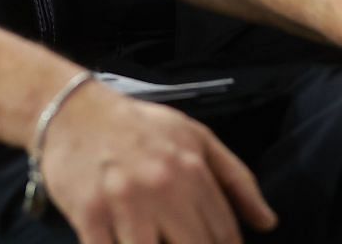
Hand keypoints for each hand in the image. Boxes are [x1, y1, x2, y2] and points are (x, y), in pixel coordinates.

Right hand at [41, 82, 276, 243]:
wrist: (73, 111)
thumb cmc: (138, 126)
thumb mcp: (195, 138)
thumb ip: (236, 179)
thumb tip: (268, 224)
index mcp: (192, 170)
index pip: (225, 234)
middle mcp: (163, 188)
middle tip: (187, 243)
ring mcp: (125, 205)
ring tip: (159, 242)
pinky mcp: (90, 217)